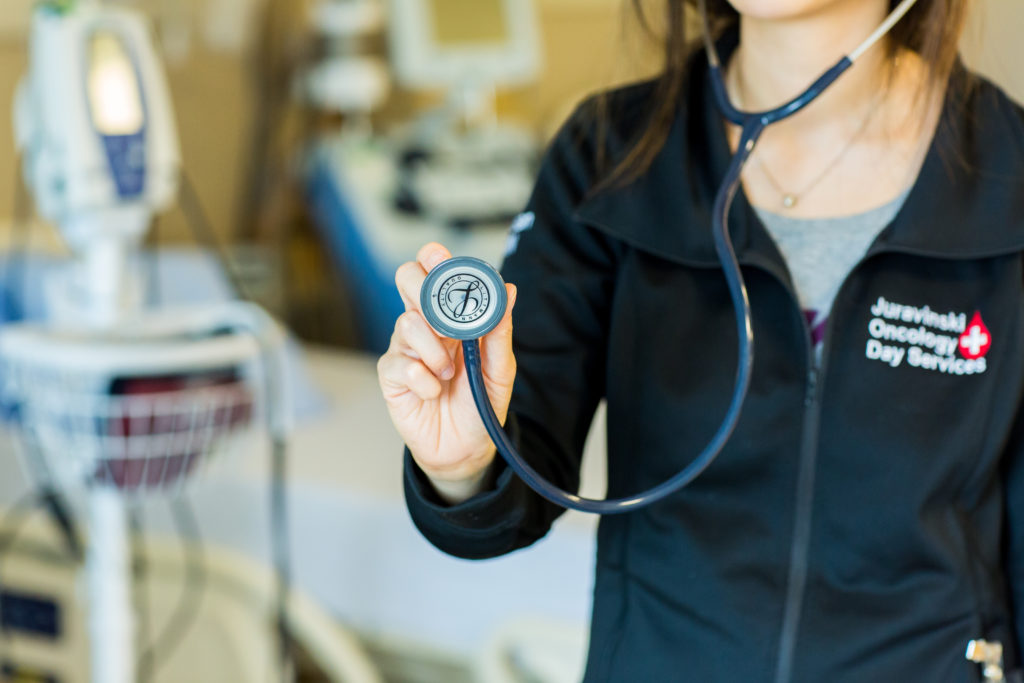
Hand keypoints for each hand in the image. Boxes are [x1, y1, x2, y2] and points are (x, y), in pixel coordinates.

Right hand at [377, 243, 517, 502]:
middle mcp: (425, 325)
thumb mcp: (500, 369)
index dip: (433, 258)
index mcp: (451, 317)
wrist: (465, 448)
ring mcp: (405, 349)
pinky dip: (422, 379)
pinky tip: (432, 391)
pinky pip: (400, 364)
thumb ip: (499, 332)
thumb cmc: (480, 404)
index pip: (435, 272)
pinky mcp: (392, 376)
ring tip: (448, 373)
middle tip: (442, 315)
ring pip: (406, 323)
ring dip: (434, 350)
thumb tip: (508, 290)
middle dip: (422, 289)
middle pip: (407, 280)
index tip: (439, 257)